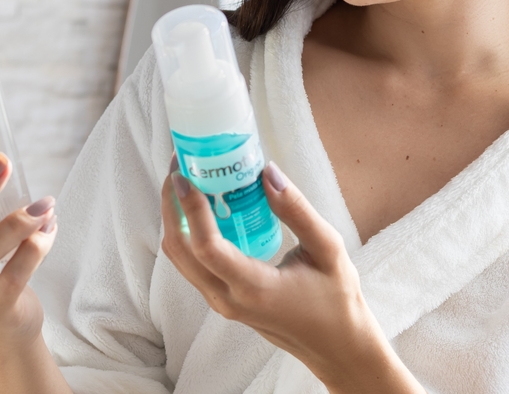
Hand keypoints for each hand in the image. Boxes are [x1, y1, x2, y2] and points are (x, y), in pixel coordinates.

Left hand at [160, 156, 424, 393]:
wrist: (336, 343)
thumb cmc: (336, 297)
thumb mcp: (327, 248)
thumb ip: (297, 210)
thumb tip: (267, 171)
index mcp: (254, 287)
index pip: (205, 246)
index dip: (189, 207)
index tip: (184, 173)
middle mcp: (229, 299)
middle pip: (179, 250)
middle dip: (171, 205)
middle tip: (179, 165)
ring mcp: (222, 303)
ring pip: (180, 259)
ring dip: (175, 218)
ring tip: (187, 179)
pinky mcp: (223, 300)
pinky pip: (192, 264)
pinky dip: (188, 232)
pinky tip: (204, 206)